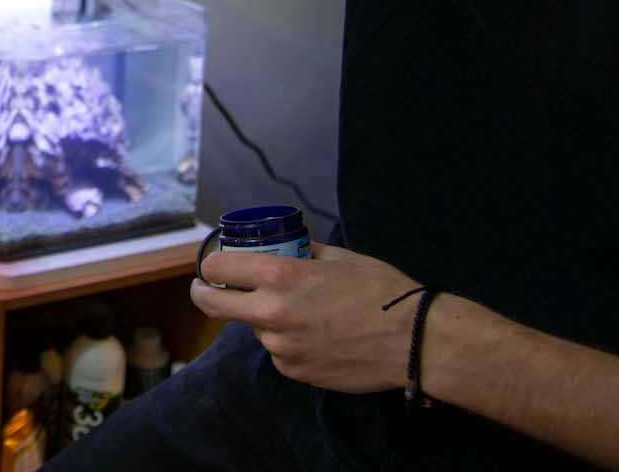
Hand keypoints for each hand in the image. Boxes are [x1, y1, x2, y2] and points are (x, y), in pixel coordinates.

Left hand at [191, 243, 423, 392]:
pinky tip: (318, 336)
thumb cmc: (380, 291)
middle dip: (206, 294)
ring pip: (255, 329)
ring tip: (305, 314)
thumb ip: (300, 253)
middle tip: (207, 290)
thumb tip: (280, 247)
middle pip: (214, 305)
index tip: (213, 267)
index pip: (218, 269)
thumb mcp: (337, 257)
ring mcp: (281, 347)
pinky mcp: (294, 371)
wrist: (413, 341)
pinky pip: (278, 352)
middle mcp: (272, 313)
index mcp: (280, 276)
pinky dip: (287, 343)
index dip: (212, 266)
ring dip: (265, 319)